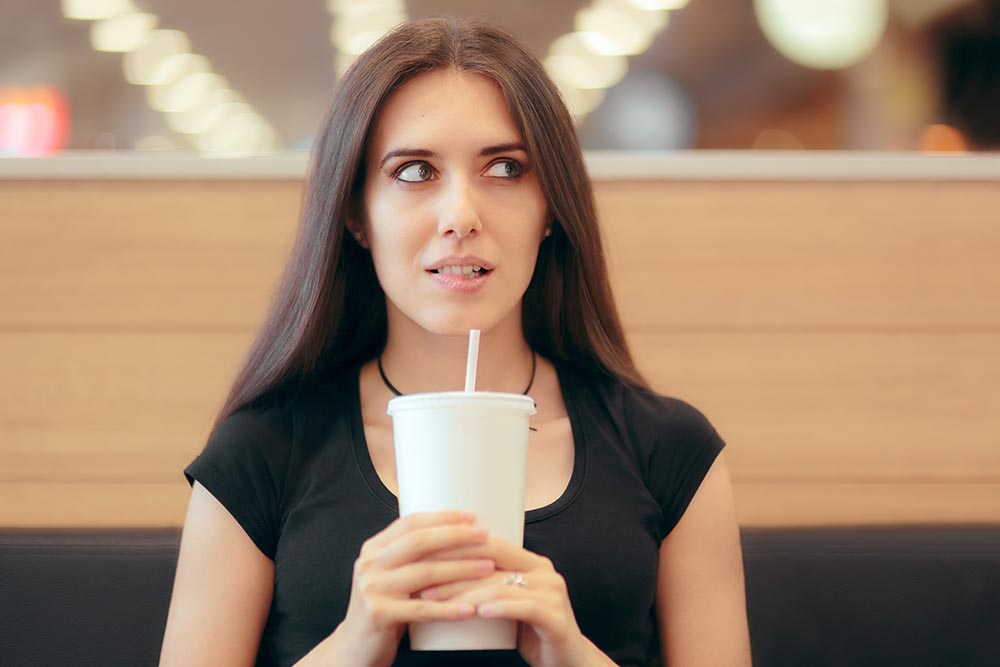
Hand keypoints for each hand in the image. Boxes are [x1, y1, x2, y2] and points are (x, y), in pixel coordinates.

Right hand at [328, 511, 496, 666]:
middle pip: (419, 542)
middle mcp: (370, 563)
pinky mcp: (379, 614)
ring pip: (425, 573)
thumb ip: (410, 556)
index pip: (411, 523)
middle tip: (484, 536)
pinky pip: (423, 610)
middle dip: (456, 536)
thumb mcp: (390, 575)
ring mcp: (373, 588)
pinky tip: (472, 608)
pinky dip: (450, 609)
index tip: (471, 516)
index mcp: (374, 548)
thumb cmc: (384, 609)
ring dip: (461, 569)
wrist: (355, 647)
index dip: (442, 517)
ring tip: (488, 567)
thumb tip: (455, 533)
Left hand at [419, 537, 610, 666]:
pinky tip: (477, 611)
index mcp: (532, 563)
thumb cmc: (533, 634)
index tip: (424, 554)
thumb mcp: (511, 604)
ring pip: (501, 585)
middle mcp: (544, 572)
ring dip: (464, 591)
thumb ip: (491, 585)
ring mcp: (552, 593)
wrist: (569, 663)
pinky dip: (499, 607)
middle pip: (492, 559)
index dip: (456, 546)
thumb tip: (443, 575)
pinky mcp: (556, 618)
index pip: (489, 543)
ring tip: (436, 599)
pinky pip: (524, 607)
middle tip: (421, 578)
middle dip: (453, 567)